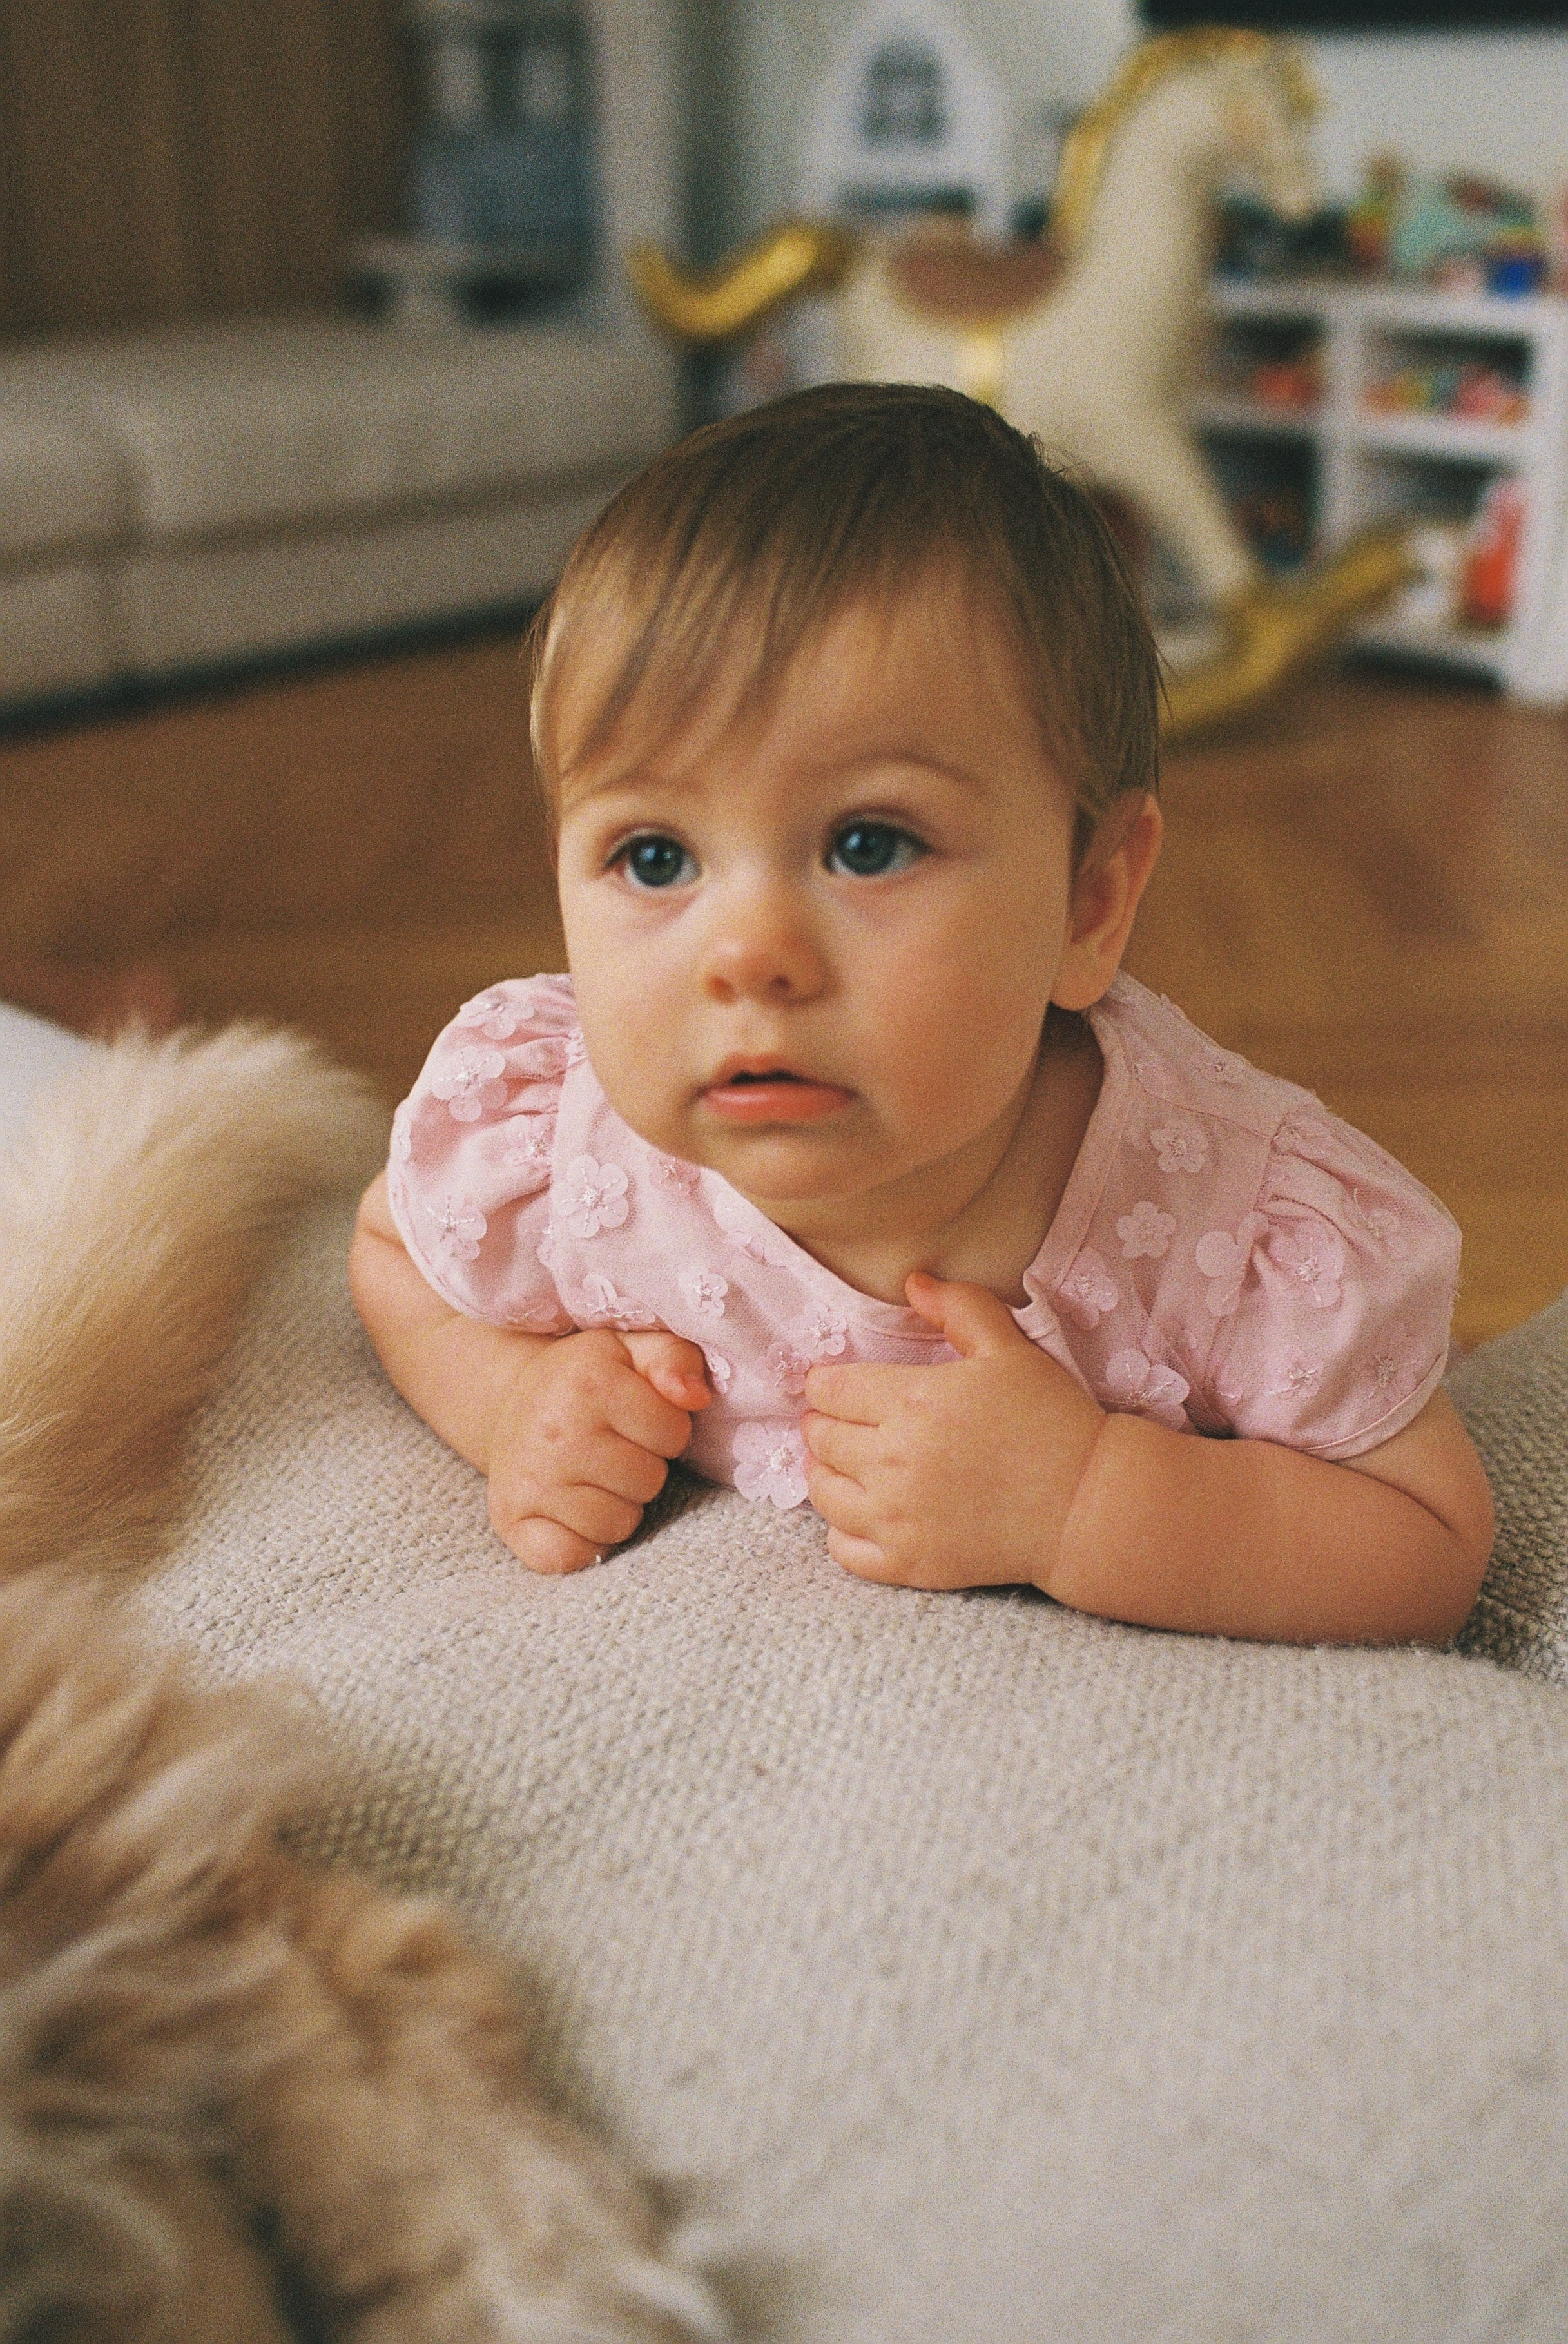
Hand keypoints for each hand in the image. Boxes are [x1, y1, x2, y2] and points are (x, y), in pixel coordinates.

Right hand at [487, 1328, 710, 1574]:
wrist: (510, 1402)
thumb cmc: (584, 1380)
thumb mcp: (633, 1350)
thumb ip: (676, 1360)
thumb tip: (696, 1395)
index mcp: (590, 1383)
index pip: (674, 1434)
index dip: (665, 1429)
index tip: (636, 1419)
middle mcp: (556, 1433)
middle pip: (649, 1483)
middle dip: (642, 1468)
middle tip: (612, 1448)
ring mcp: (530, 1481)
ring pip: (618, 1525)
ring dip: (616, 1506)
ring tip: (593, 1475)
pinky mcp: (511, 1520)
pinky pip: (574, 1556)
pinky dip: (581, 1542)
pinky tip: (571, 1508)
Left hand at [801, 1271, 1104, 1590]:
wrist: (1085, 1505)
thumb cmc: (1051, 1420)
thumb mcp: (1010, 1349)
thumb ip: (960, 1309)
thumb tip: (913, 1282)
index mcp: (911, 1403)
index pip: (831, 1390)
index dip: (824, 1383)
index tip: (831, 1385)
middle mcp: (892, 1462)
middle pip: (822, 1439)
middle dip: (823, 1424)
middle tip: (833, 1420)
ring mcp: (897, 1518)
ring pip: (823, 1493)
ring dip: (823, 1473)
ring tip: (838, 1462)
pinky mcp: (908, 1564)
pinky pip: (844, 1550)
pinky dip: (840, 1530)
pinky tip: (858, 1513)